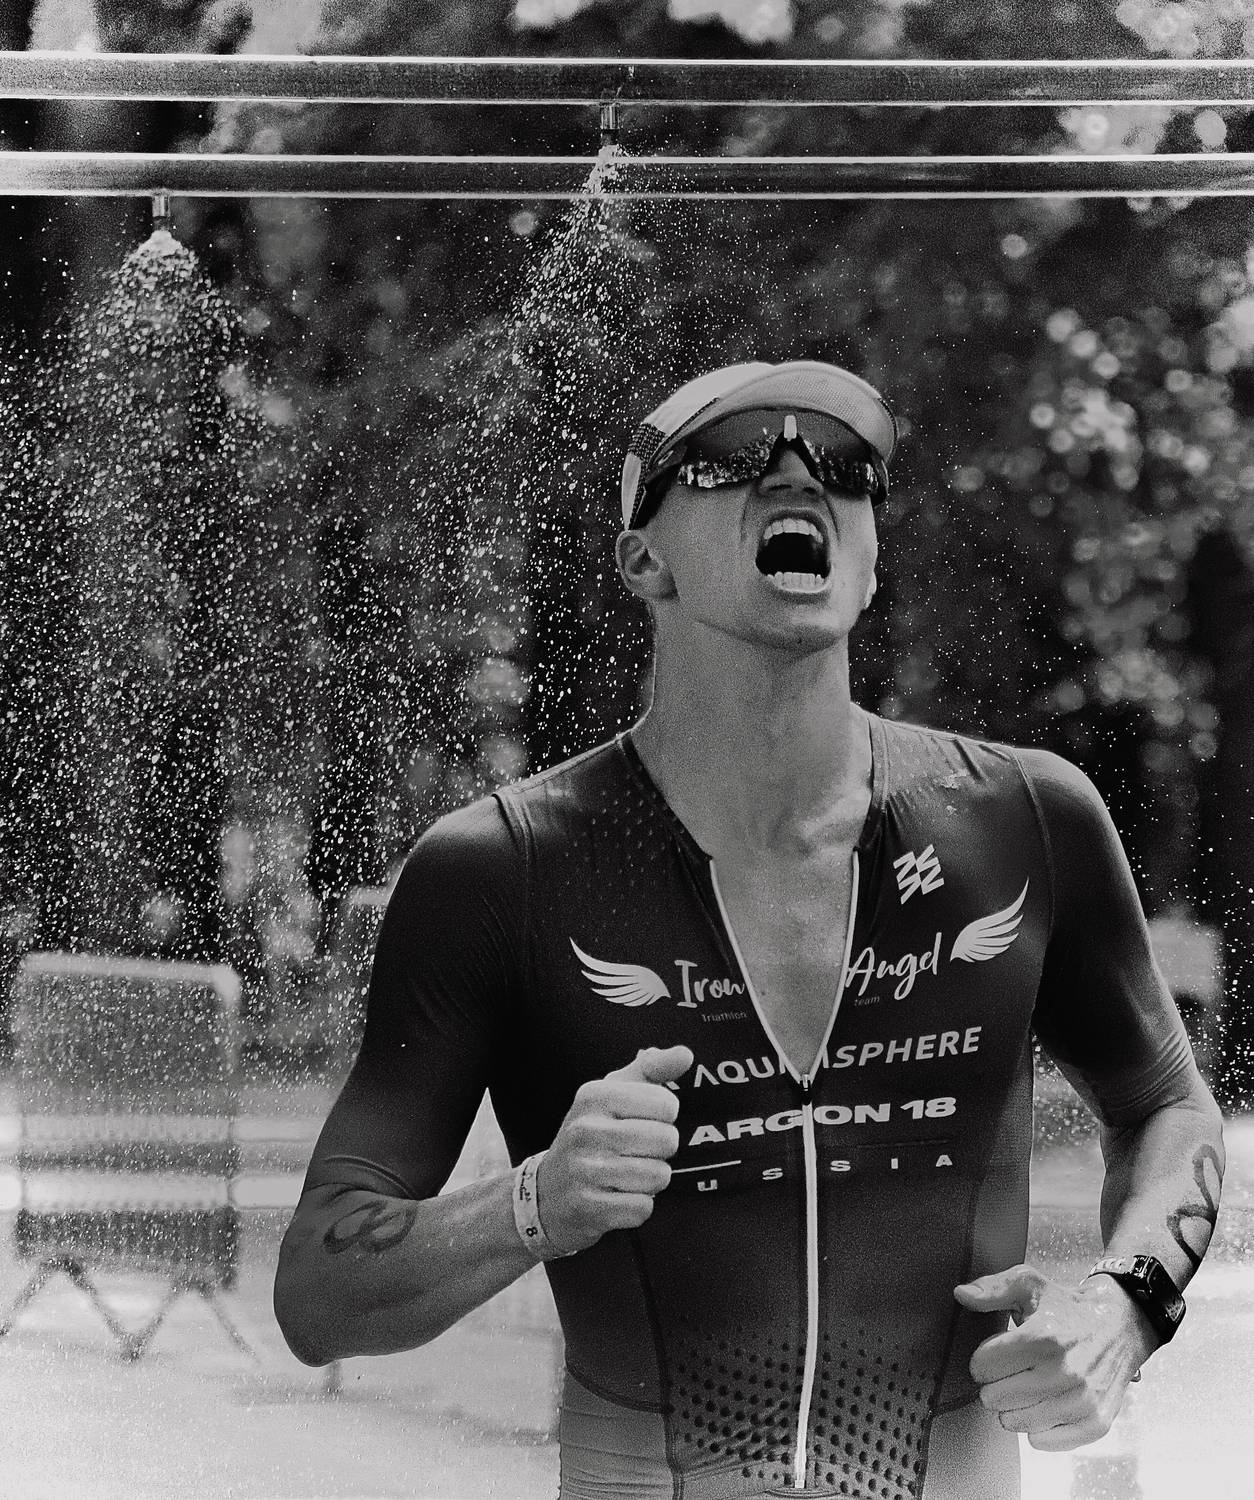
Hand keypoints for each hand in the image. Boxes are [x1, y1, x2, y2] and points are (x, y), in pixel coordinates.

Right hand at [537, 1045, 693, 1253]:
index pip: (666, 1103)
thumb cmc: (591, 1135)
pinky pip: (642, 1209)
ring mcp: (583, 1170)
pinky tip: (617, 1197)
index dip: (664, 1117)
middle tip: (638, 1152)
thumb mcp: (614, 1092)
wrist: (547, 1192)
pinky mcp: (586, 1208)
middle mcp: (586, 1129)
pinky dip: (638, 1207)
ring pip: (658, 1176)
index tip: (643, 1121)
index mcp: (594, 1095)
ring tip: (628, 1174)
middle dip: (661, 1151)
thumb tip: (685, 1054)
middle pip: (666, 1141)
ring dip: (651, 1181)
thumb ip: (653, 1068)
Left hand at [954, 1264, 1155, 1449]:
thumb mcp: (1029, 1284)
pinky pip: (1043, 1442)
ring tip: (1027, 1384)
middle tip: (1011, 1369)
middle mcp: (1064, 1372)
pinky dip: (1037, 1427)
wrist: (1120, 1326)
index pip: (983, 1366)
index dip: (982, 1358)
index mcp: (1044, 1337)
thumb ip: (992, 1288)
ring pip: (1015, 1422)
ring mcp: (1082, 1401)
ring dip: (1014, 1406)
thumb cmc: (1068, 1308)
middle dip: (995, 1383)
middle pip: (995, 1398)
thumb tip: (961, 1294)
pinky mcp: (1095, 1423)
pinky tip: (1044, 1403)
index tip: (995, 1352)